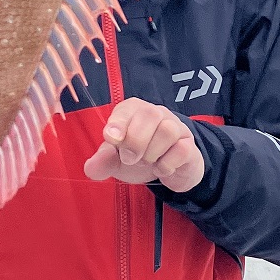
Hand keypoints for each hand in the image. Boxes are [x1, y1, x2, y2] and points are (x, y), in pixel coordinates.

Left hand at [83, 97, 206, 193]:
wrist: (168, 172)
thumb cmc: (138, 158)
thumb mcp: (116, 162)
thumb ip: (102, 163)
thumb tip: (91, 167)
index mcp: (134, 111)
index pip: (128, 107)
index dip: (119, 122)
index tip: (111, 139)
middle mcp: (156, 114)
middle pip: (150, 114)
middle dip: (136, 140)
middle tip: (129, 159)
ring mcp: (176, 127)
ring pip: (167, 130)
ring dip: (152, 152)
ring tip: (148, 161)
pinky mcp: (189, 145)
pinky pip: (182, 149)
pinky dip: (168, 164)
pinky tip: (162, 168)